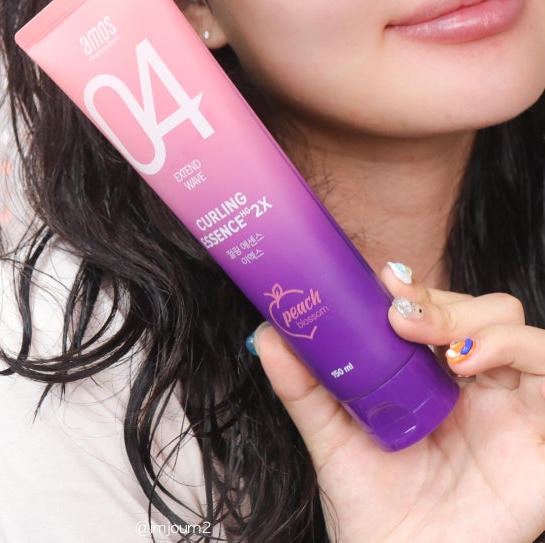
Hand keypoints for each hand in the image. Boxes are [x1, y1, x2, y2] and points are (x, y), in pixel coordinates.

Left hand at [252, 264, 544, 542]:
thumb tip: (267, 334)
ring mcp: (511, 411)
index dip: (417, 289)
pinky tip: (471, 363)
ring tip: (435, 342)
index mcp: (431, 377)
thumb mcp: (329, 435)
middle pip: (480, 310)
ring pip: (519, 331)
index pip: (437, 310)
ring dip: (477, 320)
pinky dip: (521, 351)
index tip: (383, 278)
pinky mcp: (540, 442)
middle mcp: (475, 387)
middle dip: (443, 302)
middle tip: (399, 313)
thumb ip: (302, 385)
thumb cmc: (370, 505)